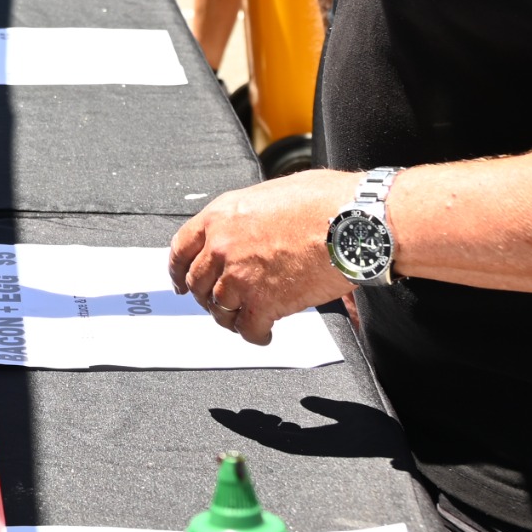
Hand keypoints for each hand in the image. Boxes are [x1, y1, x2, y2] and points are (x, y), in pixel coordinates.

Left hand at [167, 171, 358, 345]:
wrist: (354, 222)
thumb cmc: (324, 202)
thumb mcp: (269, 195)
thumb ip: (248, 217)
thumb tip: (250, 230)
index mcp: (220, 216)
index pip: (181, 248)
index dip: (177, 270)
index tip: (180, 282)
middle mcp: (222, 246)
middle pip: (198, 282)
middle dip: (206, 297)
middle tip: (217, 304)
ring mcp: (240, 276)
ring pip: (219, 309)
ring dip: (230, 318)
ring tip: (244, 320)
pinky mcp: (264, 302)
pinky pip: (248, 329)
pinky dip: (255, 336)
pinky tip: (265, 334)